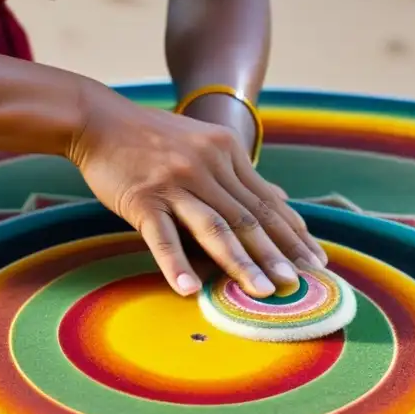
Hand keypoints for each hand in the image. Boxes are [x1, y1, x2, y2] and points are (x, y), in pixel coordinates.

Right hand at [68, 86, 328, 297]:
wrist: (98, 120)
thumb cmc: (150, 136)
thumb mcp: (203, 141)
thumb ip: (239, 171)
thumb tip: (279, 198)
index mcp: (225, 151)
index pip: (267, 200)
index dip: (293, 234)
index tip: (316, 262)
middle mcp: (206, 165)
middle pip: (248, 217)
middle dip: (277, 254)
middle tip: (299, 285)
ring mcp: (174, 182)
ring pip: (215, 227)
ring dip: (240, 262)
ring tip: (261, 293)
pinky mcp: (143, 197)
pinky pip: (163, 236)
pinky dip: (177, 263)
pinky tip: (189, 289)